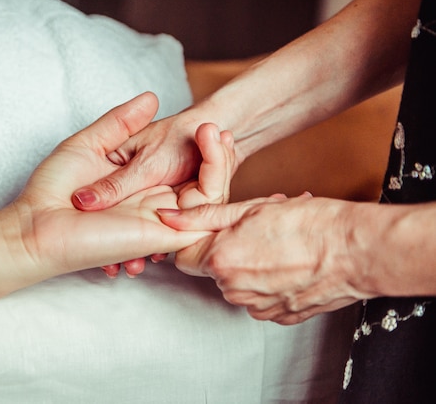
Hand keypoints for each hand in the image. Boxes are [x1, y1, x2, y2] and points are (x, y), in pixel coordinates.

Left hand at [0, 93, 209, 290]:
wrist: (37, 224)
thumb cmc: (54, 188)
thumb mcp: (90, 143)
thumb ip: (120, 122)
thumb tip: (152, 97)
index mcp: (139, 184)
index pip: (180, 168)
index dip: (201, 148)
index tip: (212, 125)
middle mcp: (153, 203)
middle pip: (201, 185)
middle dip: (220, 157)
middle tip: (224, 131)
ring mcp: (158, 220)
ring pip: (207, 201)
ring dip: (221, 168)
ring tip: (224, 138)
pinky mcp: (159, 235)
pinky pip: (198, 221)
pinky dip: (212, 197)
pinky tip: (214, 164)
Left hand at [158, 194, 367, 324]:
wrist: (358, 251)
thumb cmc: (310, 224)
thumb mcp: (251, 209)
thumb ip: (205, 215)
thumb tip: (169, 216)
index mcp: (221, 261)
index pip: (183, 257)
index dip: (195, 240)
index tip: (212, 229)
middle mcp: (235, 290)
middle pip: (212, 270)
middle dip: (225, 251)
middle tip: (253, 231)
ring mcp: (258, 307)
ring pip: (237, 284)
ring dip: (248, 266)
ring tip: (276, 245)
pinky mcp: (280, 316)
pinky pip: (260, 298)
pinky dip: (268, 283)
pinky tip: (288, 264)